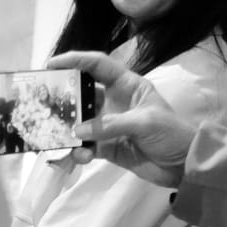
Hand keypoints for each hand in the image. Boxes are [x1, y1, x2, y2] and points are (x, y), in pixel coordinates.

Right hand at [47, 51, 193, 186]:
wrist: (185, 166)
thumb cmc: (172, 134)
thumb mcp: (145, 122)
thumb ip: (110, 124)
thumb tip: (76, 130)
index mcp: (127, 86)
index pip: (98, 65)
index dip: (76, 60)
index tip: (52, 64)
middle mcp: (114, 102)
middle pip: (82, 93)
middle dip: (62, 97)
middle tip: (41, 100)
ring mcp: (108, 125)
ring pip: (79, 121)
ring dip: (67, 128)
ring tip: (54, 132)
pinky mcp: (106, 147)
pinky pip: (85, 146)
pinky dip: (79, 151)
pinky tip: (80, 156)